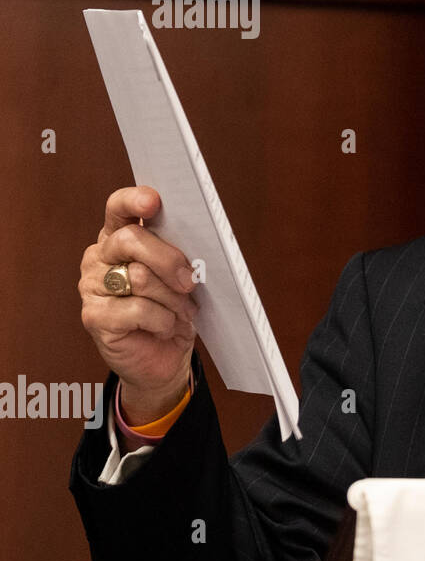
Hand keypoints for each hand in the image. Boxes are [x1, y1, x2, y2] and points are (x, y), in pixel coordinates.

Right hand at [79, 186, 198, 423]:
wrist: (164, 359)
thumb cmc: (174, 311)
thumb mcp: (181, 278)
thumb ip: (177, 255)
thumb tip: (195, 244)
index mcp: (119, 238)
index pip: (118, 209)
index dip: (133, 201)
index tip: (154, 202)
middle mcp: (100, 258)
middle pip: (130, 240)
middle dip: (168, 259)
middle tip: (190, 280)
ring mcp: (92, 287)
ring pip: (139, 277)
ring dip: (172, 297)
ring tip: (183, 312)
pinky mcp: (94, 317)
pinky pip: (138, 309)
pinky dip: (162, 320)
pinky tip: (166, 327)